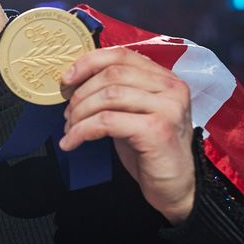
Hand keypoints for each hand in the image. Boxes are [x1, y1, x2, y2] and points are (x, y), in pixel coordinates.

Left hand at [59, 46, 195, 224]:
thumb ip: (117, 92)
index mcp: (165, 79)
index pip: (121, 55)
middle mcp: (171, 88)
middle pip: (112, 75)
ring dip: (80, 113)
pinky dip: (82, 131)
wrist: (176, 188)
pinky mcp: (157, 130)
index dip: (89, 63)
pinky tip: (72, 142)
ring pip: (108, 96)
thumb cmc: (151, 151)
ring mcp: (167, 108)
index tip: (67, 79)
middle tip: (68, 114)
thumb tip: (76, 81)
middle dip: (81, 94)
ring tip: (70, 129)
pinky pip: (107, 122)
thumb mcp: (134, 113)